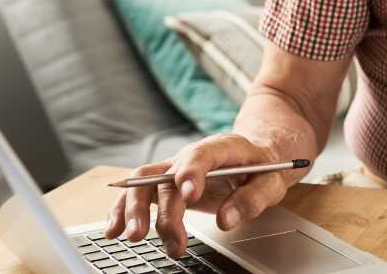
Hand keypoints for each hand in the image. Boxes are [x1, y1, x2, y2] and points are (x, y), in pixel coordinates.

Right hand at [103, 133, 305, 258]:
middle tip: (167, 237)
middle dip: (162, 208)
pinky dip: (122, 210)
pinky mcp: (166, 184)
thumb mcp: (273, 181)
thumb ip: (253, 199)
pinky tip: (113, 230)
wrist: (258, 153)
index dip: (192, 172)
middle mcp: (192, 156)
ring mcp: (175, 168)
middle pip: (167, 175)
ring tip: (134, 237)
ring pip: (144, 181)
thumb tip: (226, 220)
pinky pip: (138, 192)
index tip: (189, 195)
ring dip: (134, 209)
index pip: (202, 155)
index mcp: (223, 147)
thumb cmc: (264, 167)